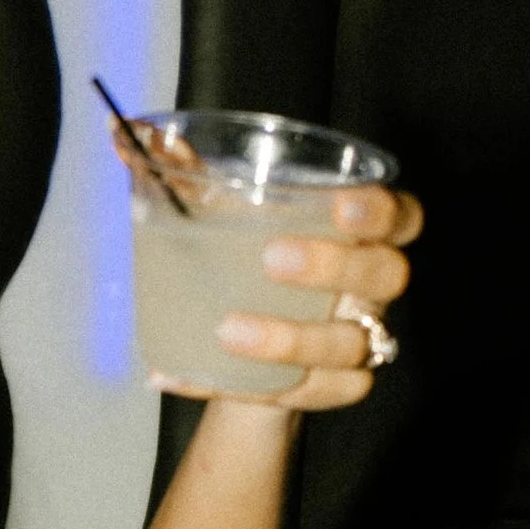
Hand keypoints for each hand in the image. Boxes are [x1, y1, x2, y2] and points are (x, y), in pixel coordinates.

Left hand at [106, 129, 423, 411]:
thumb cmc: (244, 254)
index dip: (382, 212)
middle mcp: (371, 287)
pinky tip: (194, 374)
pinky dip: (249, 388)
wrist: (238, 341)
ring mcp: (359, 341)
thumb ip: (186, 172)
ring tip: (227, 329)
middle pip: (386, 276)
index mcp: (360, 233)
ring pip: (350, 347)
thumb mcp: (220, 211)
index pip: (401, 216)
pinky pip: (310, 395)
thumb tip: (128, 133)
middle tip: (271, 258)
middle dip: (334, 268)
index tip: (339, 207)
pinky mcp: (335, 387)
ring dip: (290, 339)